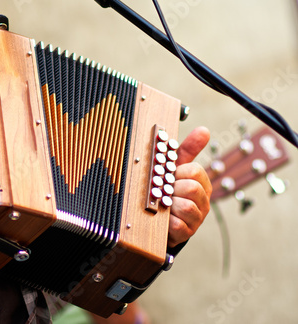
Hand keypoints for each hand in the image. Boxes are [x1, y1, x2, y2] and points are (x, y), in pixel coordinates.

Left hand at [168, 126, 211, 247]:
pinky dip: (167, 220)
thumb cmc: (170, 190)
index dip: (178, 171)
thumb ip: (188, 150)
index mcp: (201, 183)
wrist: (161, 220)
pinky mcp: (184, 234)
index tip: (167, 174)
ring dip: (170, 203)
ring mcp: (195, 219)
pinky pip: (177, 225)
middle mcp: (202, 201)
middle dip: (173, 187)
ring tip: (162, 202)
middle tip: (162, 188)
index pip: (195, 171)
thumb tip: (204, 130)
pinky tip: (161, 216)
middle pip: (192, 188)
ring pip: (187, 207)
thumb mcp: (177, 168)